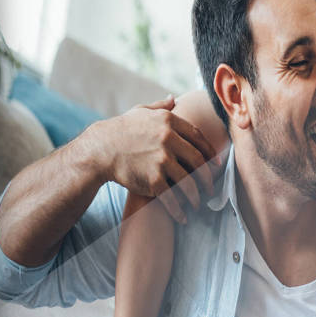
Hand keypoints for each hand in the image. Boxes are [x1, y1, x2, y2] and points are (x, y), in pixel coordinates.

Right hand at [87, 97, 219, 223]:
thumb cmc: (120, 130)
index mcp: (170, 122)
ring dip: (196, 196)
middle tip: (211, 187)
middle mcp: (169, 139)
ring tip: (199, 204)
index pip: (198, 138)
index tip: (216, 163)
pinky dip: (179, 210)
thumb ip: (160, 107)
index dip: (210, 152)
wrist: (99, 150)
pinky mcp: (153, 178)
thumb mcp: (140, 112)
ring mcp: (162, 160)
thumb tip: (174, 99)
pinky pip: (172, 197)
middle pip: (198, 161)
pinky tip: (182, 217)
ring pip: (189, 181)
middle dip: (207, 177)